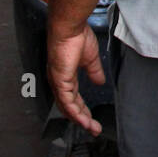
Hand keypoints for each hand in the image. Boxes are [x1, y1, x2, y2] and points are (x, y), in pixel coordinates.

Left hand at [47, 17, 105, 135]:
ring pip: (68, 108)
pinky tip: (84, 121)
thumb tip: (100, 81)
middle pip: (69, 107)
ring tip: (92, 128)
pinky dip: (76, 113)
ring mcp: (58, 82)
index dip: (83, 111)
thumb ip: (94, 72)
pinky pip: (67, 102)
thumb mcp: (91, 59)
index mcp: (65, 77)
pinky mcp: (60, 81)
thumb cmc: (77, 37)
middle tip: (94, 129)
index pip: (74, 99)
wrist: (70, 27)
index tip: (93, 120)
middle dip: (82, 120)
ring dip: (80, 119)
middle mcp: (59, 82)